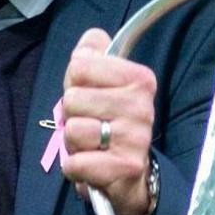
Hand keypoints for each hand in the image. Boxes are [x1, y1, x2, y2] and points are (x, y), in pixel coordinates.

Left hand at [60, 28, 158, 214]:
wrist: (132, 177)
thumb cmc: (111, 124)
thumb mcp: (103, 85)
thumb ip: (93, 57)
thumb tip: (93, 37)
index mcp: (140, 78)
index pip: (80, 65)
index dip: (75, 83)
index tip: (92, 98)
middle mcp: (142, 106)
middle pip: (72, 99)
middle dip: (72, 116)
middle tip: (92, 127)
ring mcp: (135, 137)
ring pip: (72, 131)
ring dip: (73, 144)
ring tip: (92, 147)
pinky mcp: (124, 167)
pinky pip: (75, 162)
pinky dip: (75, 168)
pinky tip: (92, 166)